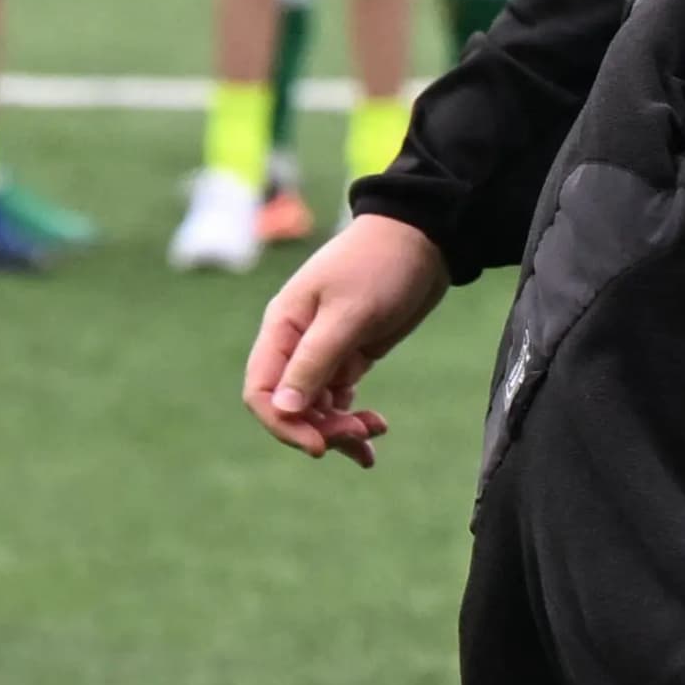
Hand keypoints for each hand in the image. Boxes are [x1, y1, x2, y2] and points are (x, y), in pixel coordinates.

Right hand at [244, 214, 450, 460]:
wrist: (424, 238)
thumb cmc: (380, 264)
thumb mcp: (349, 313)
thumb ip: (314, 361)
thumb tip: (281, 409)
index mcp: (283, 328)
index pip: (260, 391)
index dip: (283, 424)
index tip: (319, 446)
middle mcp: (296, 343)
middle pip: (291, 406)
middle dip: (321, 428)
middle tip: (362, 434)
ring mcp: (323, 351)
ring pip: (317, 407)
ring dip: (341, 428)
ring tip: (376, 431)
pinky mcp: (350, 354)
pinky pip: (340, 398)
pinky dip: (354, 417)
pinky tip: (378, 428)